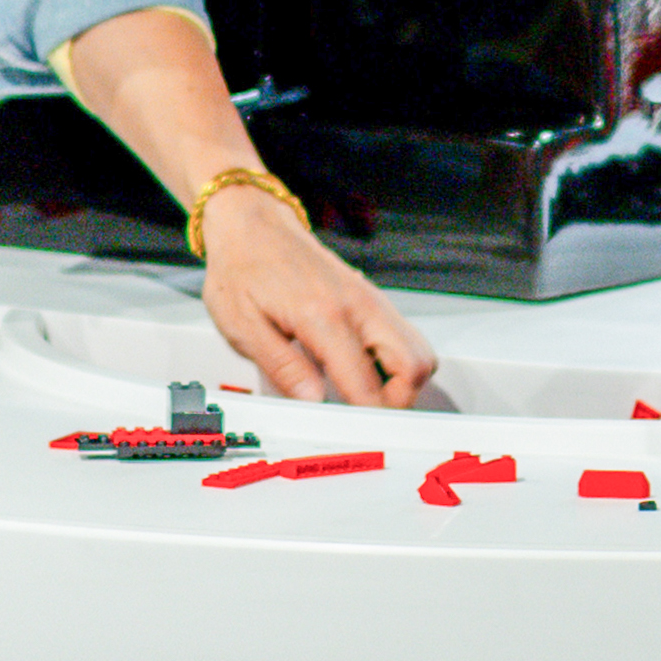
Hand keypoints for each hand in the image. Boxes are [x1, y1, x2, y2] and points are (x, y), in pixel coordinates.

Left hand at [203, 196, 434, 406]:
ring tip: (362, 396)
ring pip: (418, 352)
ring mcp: (371, 301)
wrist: (252, 224)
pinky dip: (396, 362)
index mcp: (324, 316)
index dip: (364, 420)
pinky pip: (405, 337)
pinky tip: (362, 370)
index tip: (352, 436)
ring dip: (401, 382)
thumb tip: (313, 402)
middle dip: (397, 403)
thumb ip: (281, 367)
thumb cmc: (242, 269)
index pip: (366, 384)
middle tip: (363, 418)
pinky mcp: (372, 300)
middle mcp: (358, 306)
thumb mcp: (242, 325)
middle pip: (414, 367)